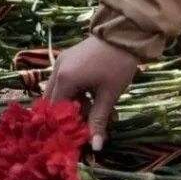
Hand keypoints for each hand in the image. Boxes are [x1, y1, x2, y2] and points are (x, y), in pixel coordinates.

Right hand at [47, 36, 140, 151]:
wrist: (125, 32)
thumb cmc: (117, 63)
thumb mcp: (109, 95)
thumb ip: (98, 121)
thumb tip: (96, 147)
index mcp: (65, 80)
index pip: (55, 112)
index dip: (64, 128)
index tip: (77, 139)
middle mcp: (57, 70)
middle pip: (55, 103)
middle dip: (70, 117)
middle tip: (87, 128)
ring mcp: (62, 63)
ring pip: (62, 93)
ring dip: (77, 106)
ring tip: (100, 114)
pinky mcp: (68, 59)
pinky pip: (67, 82)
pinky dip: (78, 94)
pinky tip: (96, 100)